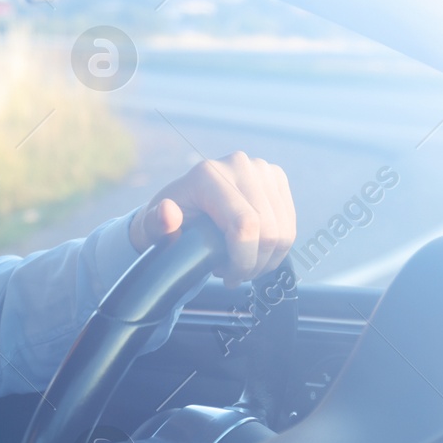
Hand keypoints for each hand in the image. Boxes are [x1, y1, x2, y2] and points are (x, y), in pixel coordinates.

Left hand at [129, 152, 295, 287]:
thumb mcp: (153, 227)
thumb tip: (168, 212)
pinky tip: (254, 252)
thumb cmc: (167, 222)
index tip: (227, 277)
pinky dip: (276, 249)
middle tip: (234, 275)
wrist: (183, 204)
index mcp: (209, 174)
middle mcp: (239, 165)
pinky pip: (290, 224)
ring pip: (284, 231)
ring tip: (241, 265)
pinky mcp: (276, 179)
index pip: (245, 225)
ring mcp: (262, 169)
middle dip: (254, 264)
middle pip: (269, 231)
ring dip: (266, 260)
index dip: (242, 260)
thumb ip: (155, 224)